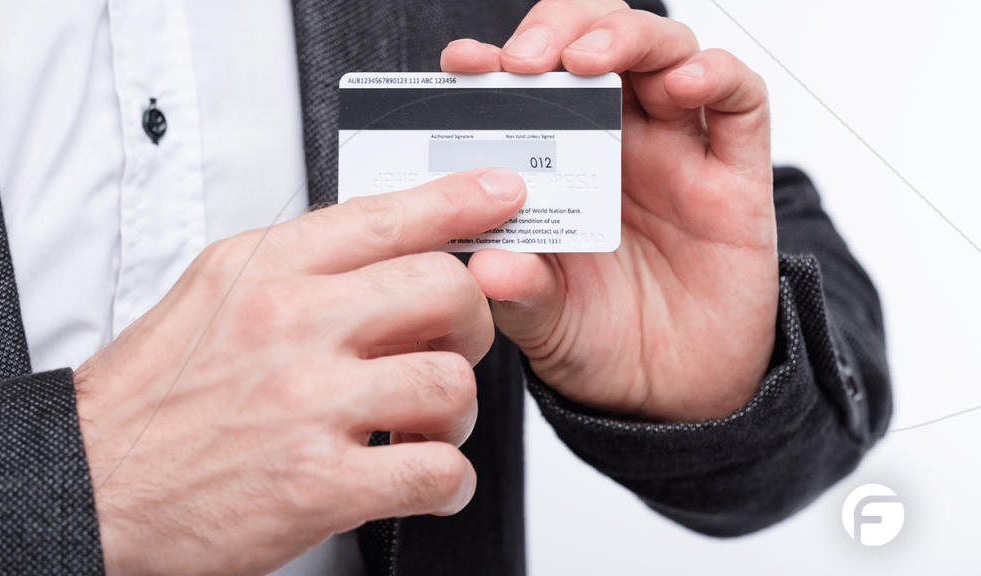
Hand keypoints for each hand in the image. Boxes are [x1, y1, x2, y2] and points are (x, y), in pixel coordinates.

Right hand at [73, 168, 525, 574]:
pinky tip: (426, 476)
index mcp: (263, 272)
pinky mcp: (321, 484)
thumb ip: (296, 266)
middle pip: (445, 291)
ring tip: (429, 424)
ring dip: (457, 411)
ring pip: (452, 383)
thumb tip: (384, 247)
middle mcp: (291, 326)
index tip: (499, 195)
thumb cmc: (152, 399)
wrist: (93, 486)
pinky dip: (448, 479)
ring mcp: (309, 404)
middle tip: (453, 344)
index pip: (384, 217)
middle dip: (471, 322)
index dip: (458, 200)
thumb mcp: (211, 295)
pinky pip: (437, 470)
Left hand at [441, 1, 777, 421]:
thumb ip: (518, 291)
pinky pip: (740, 103)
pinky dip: (716, 75)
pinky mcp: (735, 177)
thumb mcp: (542, 321)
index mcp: (556, 164)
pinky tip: (683, 83)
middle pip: (597, 41)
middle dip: (561, 30)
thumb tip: (490, 266)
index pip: (528, 86)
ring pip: (665, 52)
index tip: (460, 64)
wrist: (671, 396)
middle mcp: (615, 144)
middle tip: (525, 60)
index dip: (495, 63)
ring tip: (588, 60)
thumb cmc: (598, 341)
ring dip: (626, 36)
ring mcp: (677, 153)